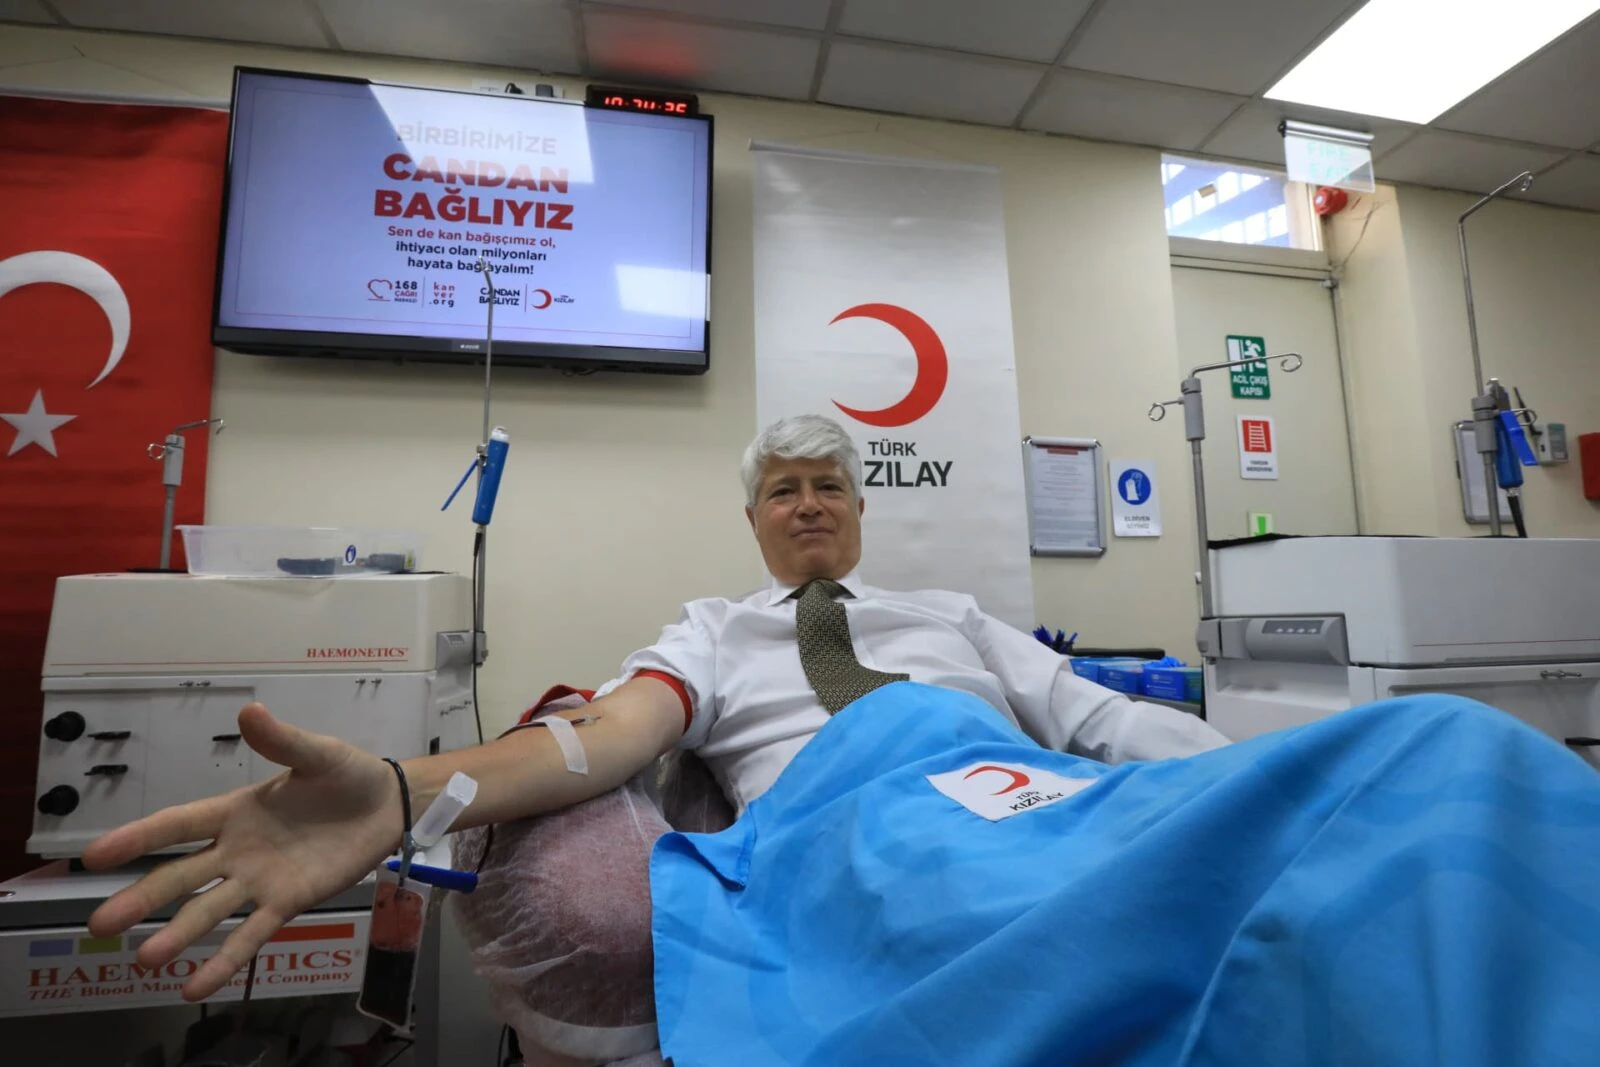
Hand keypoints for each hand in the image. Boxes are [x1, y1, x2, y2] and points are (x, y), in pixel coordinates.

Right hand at [83, 703, 402, 1000]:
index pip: (178, 825)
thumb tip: (249, 709)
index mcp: (235, 810)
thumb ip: (282, 740)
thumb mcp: (317, 754)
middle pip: (181, 876)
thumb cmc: (346, 775)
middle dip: (142, 898)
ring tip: (147, 958)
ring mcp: (259, 880)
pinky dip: (224, 960)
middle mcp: (237, 850)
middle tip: (100, 924)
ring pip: (210, 910)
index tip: (95, 855)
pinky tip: (194, 986)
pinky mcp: (288, 902)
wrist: (388, 805)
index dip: (138, 837)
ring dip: (179, 934)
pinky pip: (252, 934)